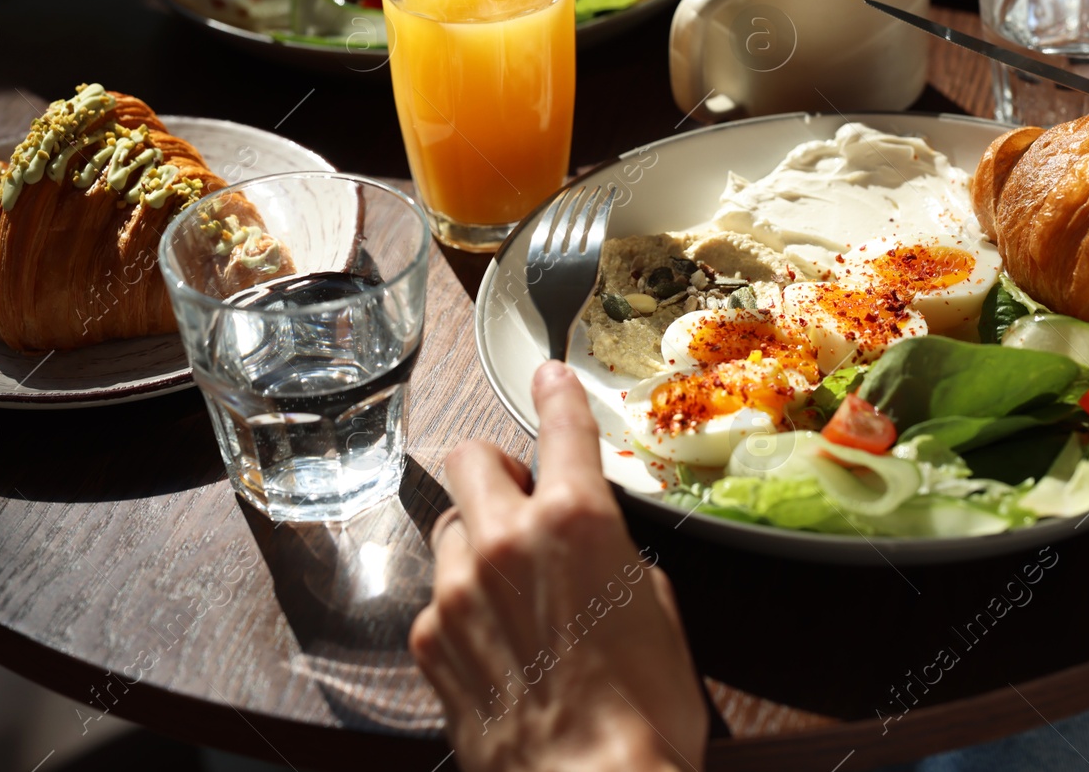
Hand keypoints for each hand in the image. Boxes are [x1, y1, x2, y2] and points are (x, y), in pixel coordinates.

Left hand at [410, 361, 706, 771]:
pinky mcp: (429, 642)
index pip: (560, 427)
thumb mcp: (659, 612)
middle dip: (495, 468)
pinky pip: (438, 596)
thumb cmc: (645, 711)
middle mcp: (505, 541)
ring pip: (449, 527)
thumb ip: (614, 557)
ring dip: (476, 537)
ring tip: (510, 582)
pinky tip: (496, 641)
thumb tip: (595, 549)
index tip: (547, 377)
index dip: (555, 394)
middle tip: (520, 497)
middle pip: (470, 459)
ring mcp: (457, 592)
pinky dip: (463, 603)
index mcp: (575, 521)